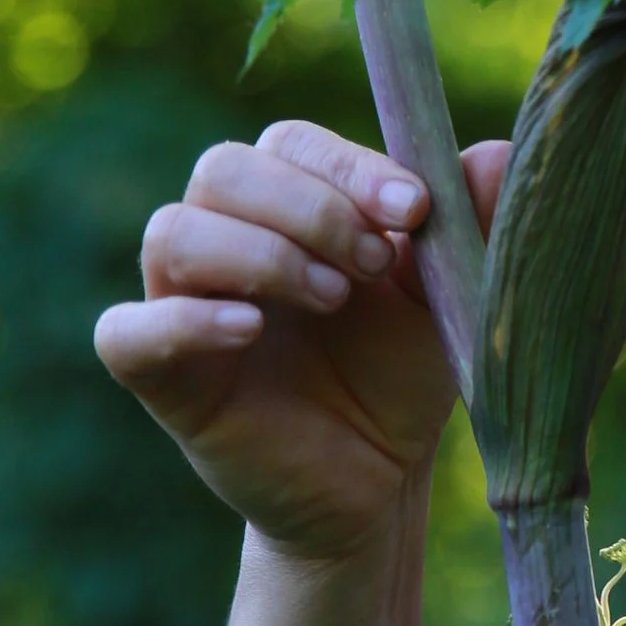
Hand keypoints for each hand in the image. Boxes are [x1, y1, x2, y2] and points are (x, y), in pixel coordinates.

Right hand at [94, 122, 507, 566]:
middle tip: (374, 262)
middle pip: (221, 170)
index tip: (415, 209)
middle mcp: (225, 241)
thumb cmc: (400, 373)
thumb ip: (472, 226)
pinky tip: (249, 330)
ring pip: (172, 232)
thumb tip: (501, 154)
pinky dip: (183, 320)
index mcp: (288, 207)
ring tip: (334, 298)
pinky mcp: (163, 378)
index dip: (346, 164)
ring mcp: (184, 306)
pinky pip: (125, 330)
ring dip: (260, 253)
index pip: (290, 144)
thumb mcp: (448, 297)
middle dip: (307, 205)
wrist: (377, 480)